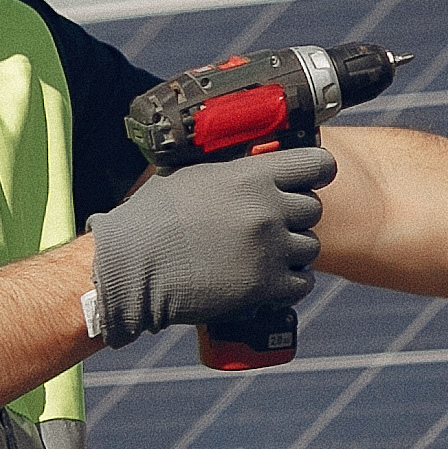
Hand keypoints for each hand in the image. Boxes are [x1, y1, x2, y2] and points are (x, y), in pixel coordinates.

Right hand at [91, 145, 333, 347]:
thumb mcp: (192, 176)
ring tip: (264, 255)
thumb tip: (254, 162)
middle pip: (312, 209)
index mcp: (251, 175)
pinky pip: (302, 282)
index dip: (317, 171)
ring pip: (310, 247)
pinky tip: (269, 279)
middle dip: (294, 216)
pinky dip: (290, 282)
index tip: (312, 179)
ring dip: (293, 251)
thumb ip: (232, 170)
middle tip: (269, 225)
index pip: (316, 164)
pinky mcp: (265, 285)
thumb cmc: (151, 219)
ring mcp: (269, 248)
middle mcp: (267, 209)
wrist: (130, 266)